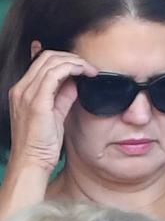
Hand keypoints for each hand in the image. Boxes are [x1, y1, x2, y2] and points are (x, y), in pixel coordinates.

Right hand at [5, 49, 97, 174]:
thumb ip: (63, 94)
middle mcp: (20, 89)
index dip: (64, 57)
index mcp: (22, 91)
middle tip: (87, 65)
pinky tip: (83, 73)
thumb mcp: (54, 112)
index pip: (42, 60)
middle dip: (71, 56)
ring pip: (52, 61)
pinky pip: (55, 73)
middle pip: (47, 56)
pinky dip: (72, 68)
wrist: (31, 164)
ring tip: (89, 69)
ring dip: (75, 61)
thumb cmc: (41, 143)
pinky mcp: (36, 102)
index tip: (80, 63)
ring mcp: (26, 94)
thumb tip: (76, 79)